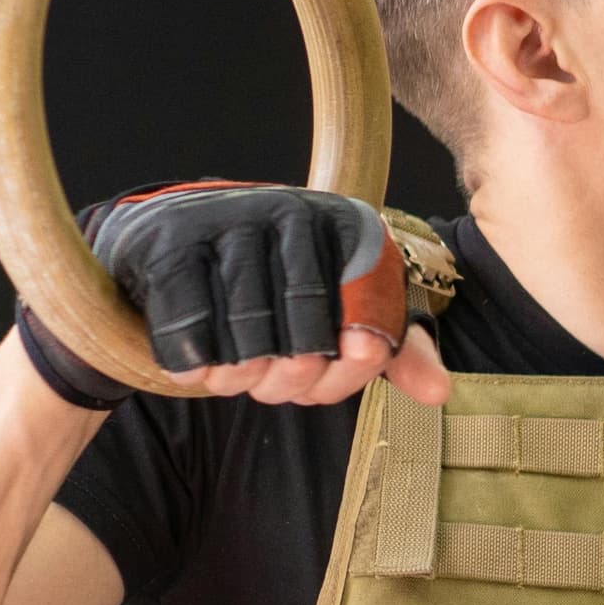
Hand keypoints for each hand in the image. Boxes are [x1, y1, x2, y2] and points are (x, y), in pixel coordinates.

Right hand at [16, 181, 451, 411]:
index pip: (364, 321)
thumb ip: (390, 346)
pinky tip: (197, 367)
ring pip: (247, 342)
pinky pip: (190, 332)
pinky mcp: (169, 244)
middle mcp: (290, 212)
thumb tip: (438, 392)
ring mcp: (227, 222)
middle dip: (288, 383)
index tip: (322, 380)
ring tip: (235, 376)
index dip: (346, 370)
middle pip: (304, 340)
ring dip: (238, 379)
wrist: (164, 240)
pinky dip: (194, 366)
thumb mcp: (337, 308)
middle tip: (270, 387)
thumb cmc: (266, 285)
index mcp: (343, 224)